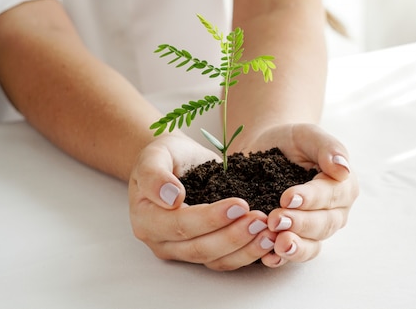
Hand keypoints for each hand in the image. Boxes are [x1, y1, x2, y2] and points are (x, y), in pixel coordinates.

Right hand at [128, 132, 276, 270]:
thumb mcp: (153, 155)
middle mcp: (163, 241)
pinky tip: (268, 240)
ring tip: (269, 233)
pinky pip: (226, 260)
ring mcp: (183, 250)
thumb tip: (171, 197)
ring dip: (245, 249)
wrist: (175, 161)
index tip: (240, 204)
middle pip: (200, 248)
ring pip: (215, 260)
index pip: (181, 225)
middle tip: (260, 220)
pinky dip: (248, 253)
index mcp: (146, 219)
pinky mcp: (204, 251)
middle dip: (233, 236)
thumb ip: (155, 174)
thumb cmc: (164, 156)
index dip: (211, 218)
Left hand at [240, 123, 358, 267]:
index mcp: (342, 185)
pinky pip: (294, 254)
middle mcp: (334, 211)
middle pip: (323, 224)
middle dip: (300, 223)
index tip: (287, 197)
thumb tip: (343, 168)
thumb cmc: (292, 141)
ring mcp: (315, 229)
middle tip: (276, 219)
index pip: (331, 195)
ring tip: (278, 244)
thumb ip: (327, 148)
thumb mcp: (308, 135)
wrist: (267, 148)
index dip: (311, 198)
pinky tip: (268, 257)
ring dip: (296, 246)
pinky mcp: (296, 238)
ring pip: (312, 244)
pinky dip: (282, 258)